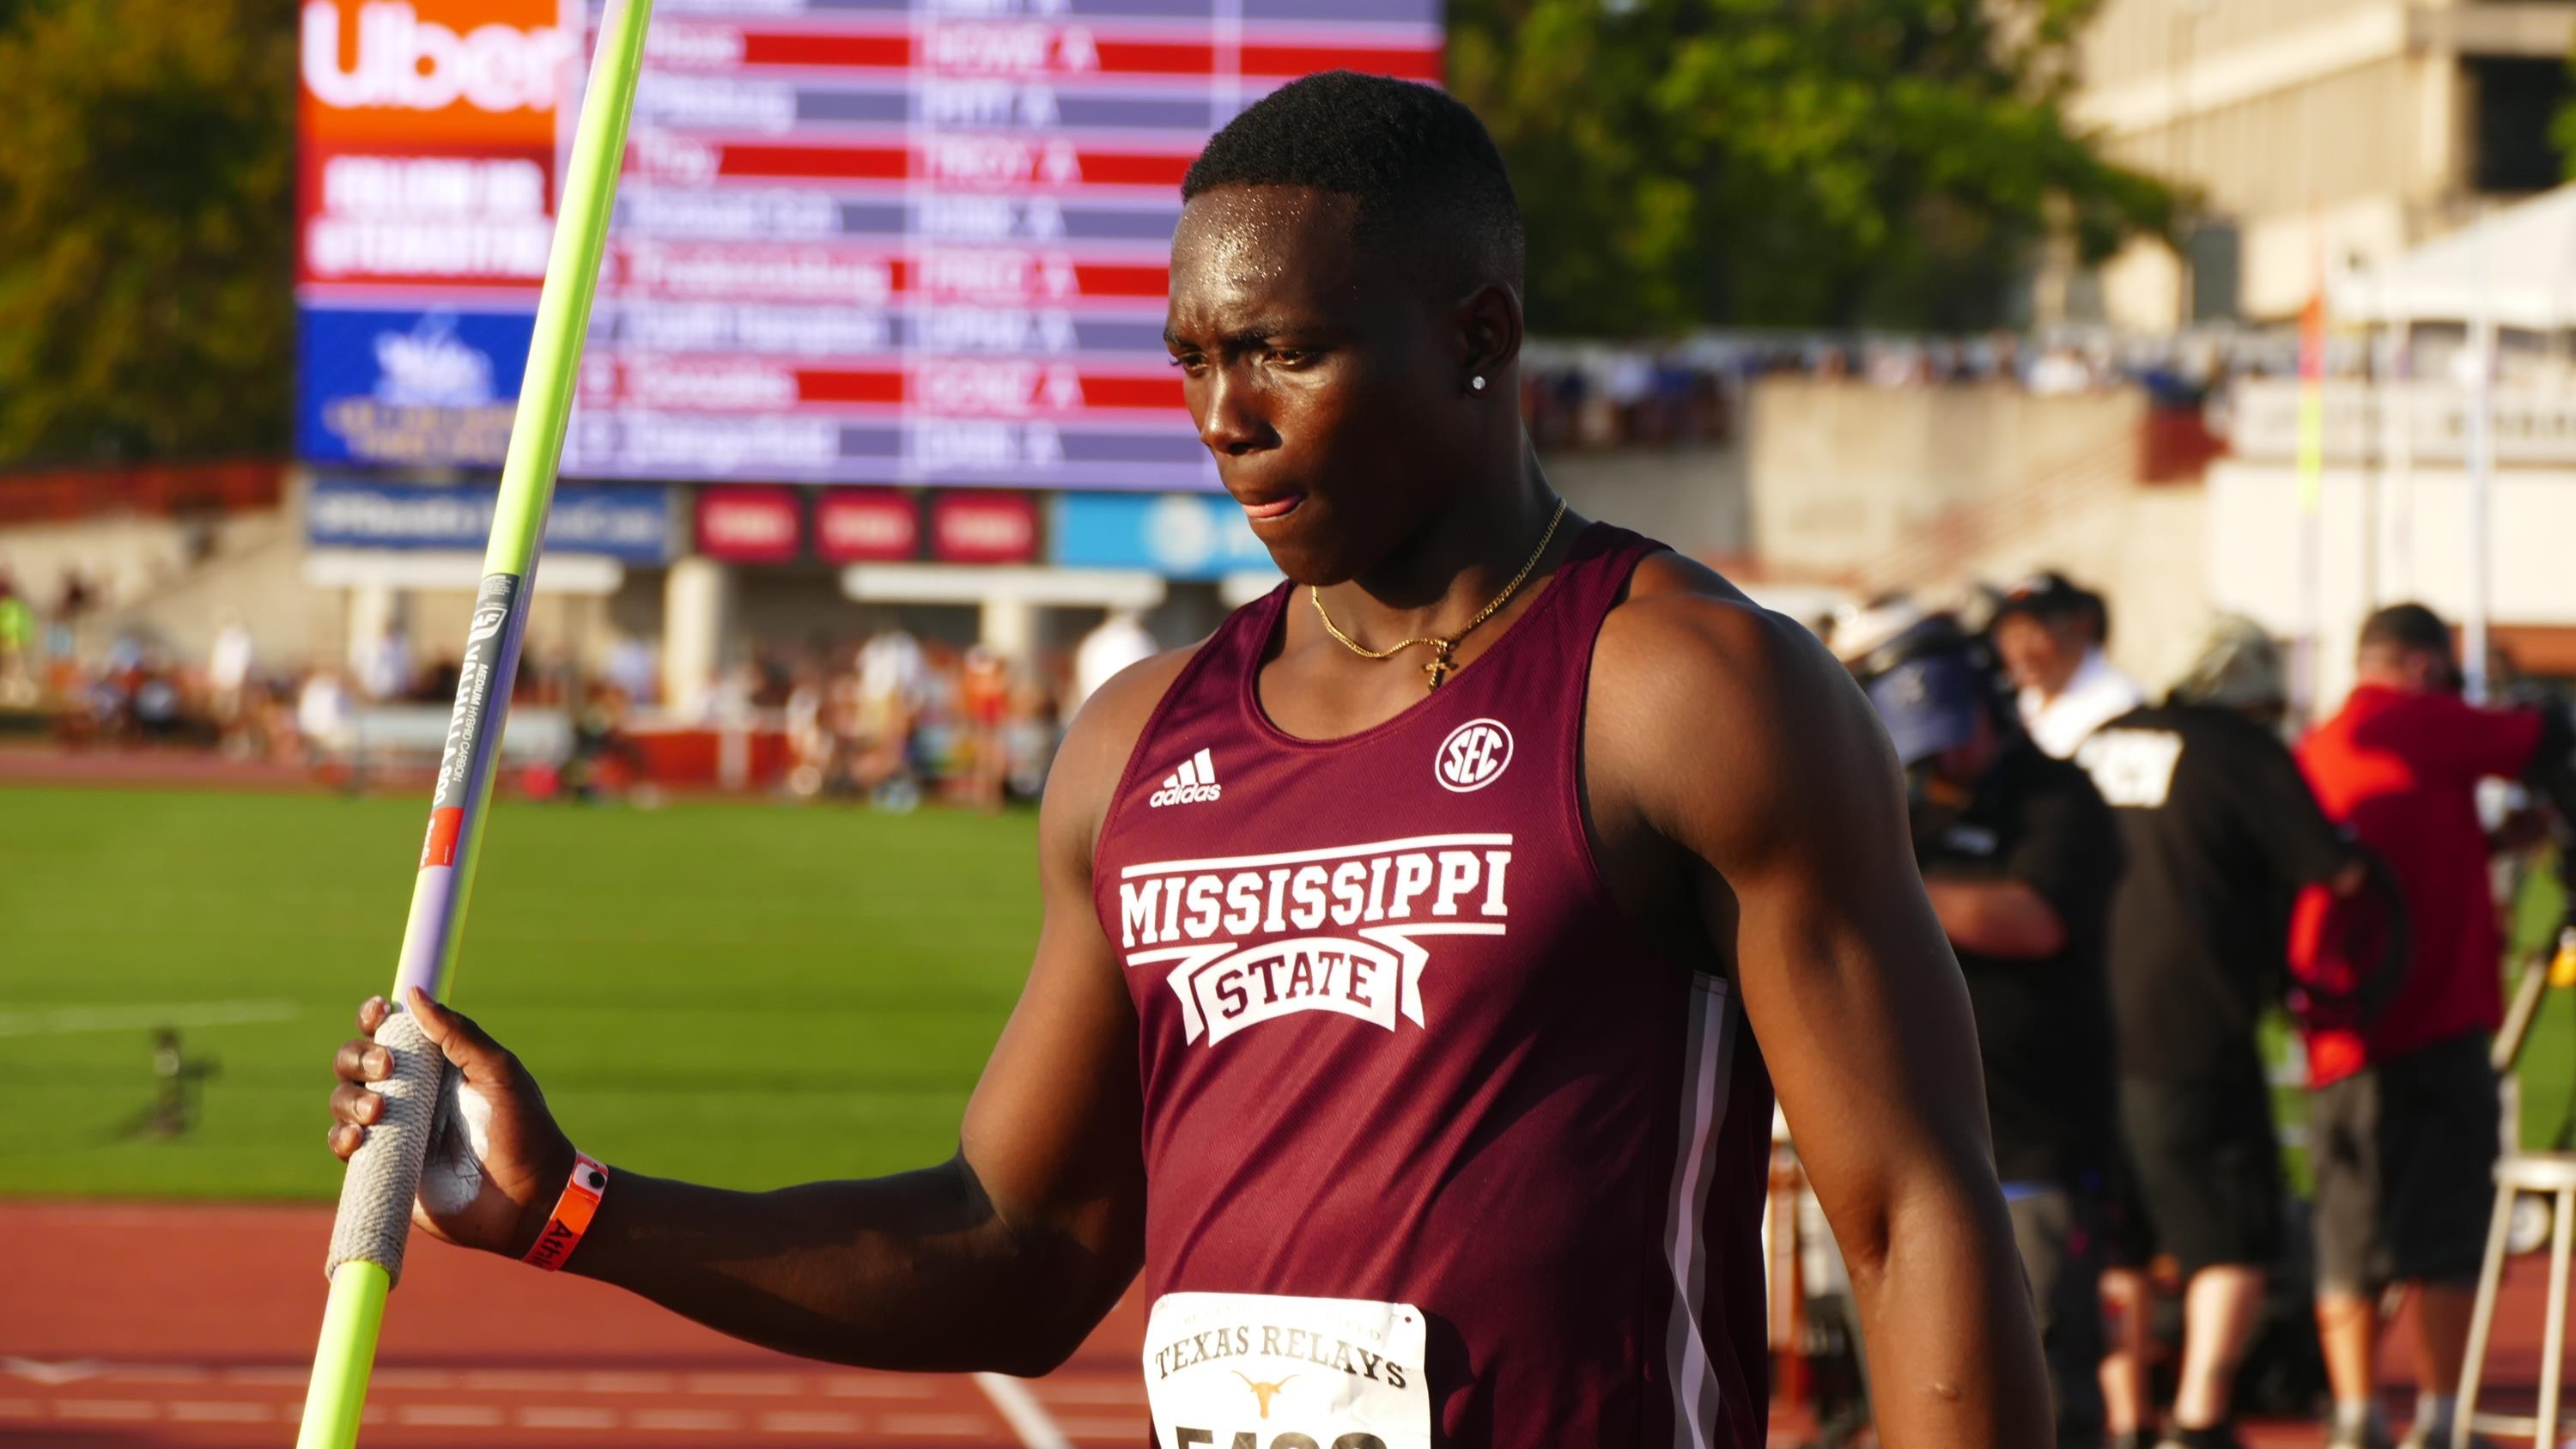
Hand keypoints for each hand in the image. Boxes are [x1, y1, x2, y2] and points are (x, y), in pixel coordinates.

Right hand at [328, 988, 575, 1257]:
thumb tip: (414, 994)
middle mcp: (410, 1094)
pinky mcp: (383, 1168)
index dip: (375, 1017)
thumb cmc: (524, 1131)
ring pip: (344, 1101)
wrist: (528, 1201)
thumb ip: (460, 1035)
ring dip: (349, 1099)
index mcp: (438, 1065)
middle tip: (387, 1069)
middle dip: (359, 1056)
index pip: (392, 1031)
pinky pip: (344, 1146)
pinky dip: (341, 1137)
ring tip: (378, 1113)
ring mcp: (394, 1131)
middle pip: (356, 1062)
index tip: (378, 1012)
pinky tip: (357, 1139)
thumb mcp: (499, 1074)